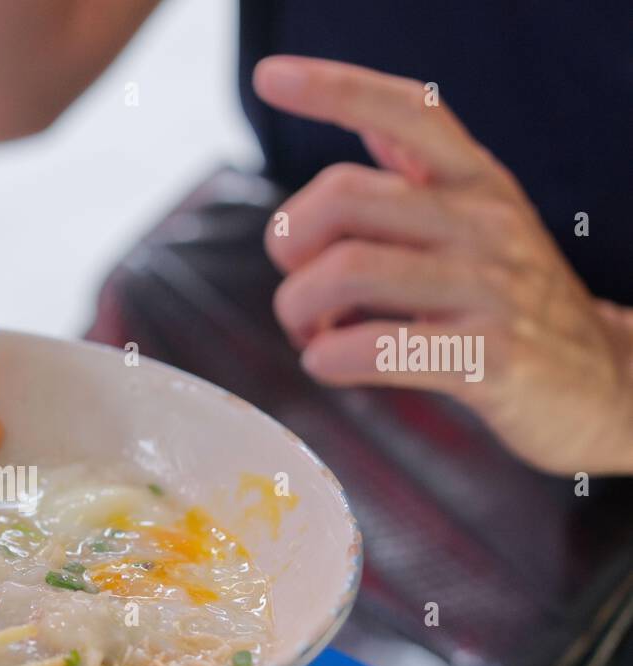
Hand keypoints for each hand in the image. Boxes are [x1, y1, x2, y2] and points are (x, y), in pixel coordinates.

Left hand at [253, 55, 632, 475]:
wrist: (601, 382)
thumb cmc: (514, 305)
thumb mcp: (480, 222)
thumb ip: (421, 176)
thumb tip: (367, 122)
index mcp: (474, 181)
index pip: (408, 110)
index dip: (334, 88)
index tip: (271, 78)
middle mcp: (484, 221)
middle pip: (342, 195)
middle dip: (288, 246)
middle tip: (297, 290)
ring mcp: (490, 286)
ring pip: (348, 270)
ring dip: (299, 310)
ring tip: (311, 336)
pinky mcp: (489, 355)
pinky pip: (377, 347)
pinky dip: (328, 358)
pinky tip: (328, 362)